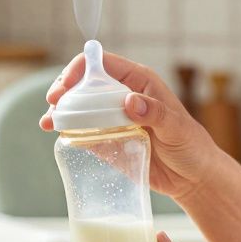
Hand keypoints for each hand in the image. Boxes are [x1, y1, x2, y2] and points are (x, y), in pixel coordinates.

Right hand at [41, 50, 220, 200]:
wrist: (193, 178)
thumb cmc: (192, 146)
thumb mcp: (177, 128)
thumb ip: (156, 113)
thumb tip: (130, 101)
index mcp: (138, 82)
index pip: (102, 63)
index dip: (79, 70)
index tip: (66, 87)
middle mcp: (122, 96)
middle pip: (85, 83)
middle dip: (65, 90)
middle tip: (53, 106)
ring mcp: (113, 118)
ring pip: (80, 106)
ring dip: (61, 111)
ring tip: (47, 123)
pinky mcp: (108, 139)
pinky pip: (84, 130)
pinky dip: (68, 130)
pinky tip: (57, 134)